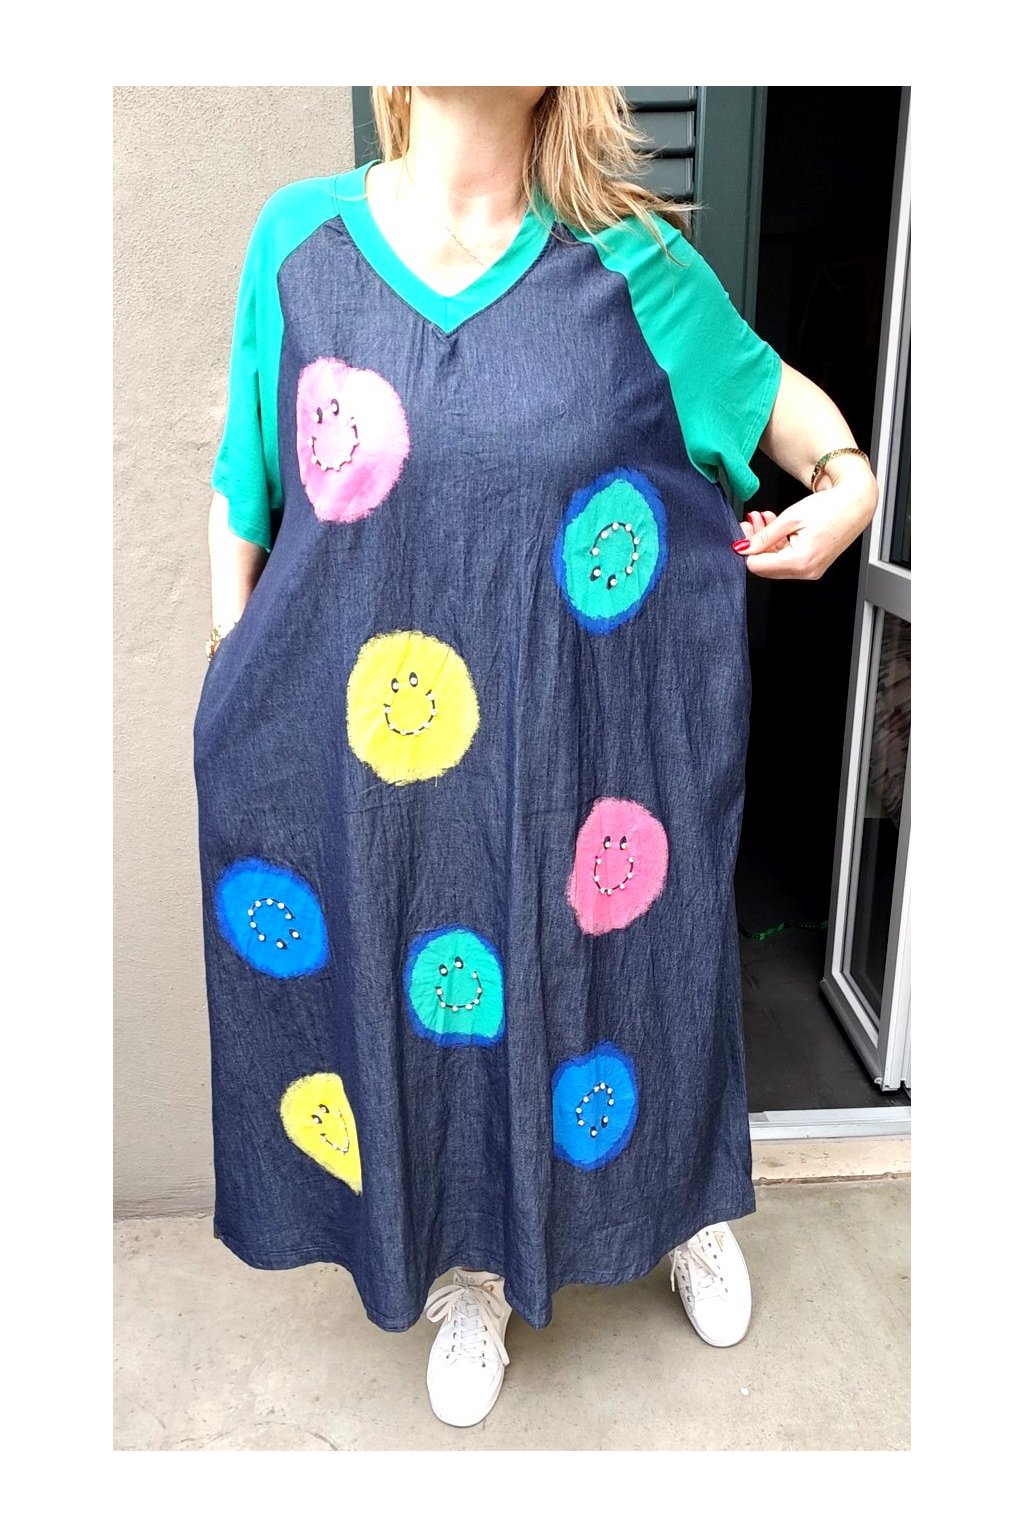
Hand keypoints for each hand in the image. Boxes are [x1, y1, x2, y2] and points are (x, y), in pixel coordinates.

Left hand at [735, 479, 877, 580]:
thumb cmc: (831, 508)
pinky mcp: (814, 564)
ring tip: (763, 518)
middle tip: (751, 522)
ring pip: (776, 561)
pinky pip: (788, 559)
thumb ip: (765, 535)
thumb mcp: (790, 517)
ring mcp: (811, 570)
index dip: (747, 549)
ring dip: (766, 541)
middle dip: (755, 543)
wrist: (856, 504)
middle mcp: (806, 571)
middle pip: (766, 565)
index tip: (743, 531)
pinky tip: (776, 526)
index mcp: (799, 561)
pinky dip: (779, 543)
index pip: (758, 566)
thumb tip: (744, 547)